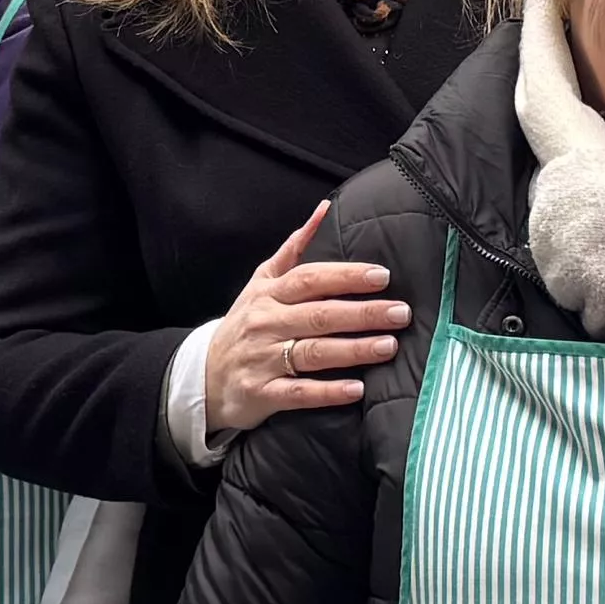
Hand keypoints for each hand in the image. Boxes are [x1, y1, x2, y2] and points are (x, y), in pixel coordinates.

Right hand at [201, 204, 409, 439]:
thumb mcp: (262, 282)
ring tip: (388, 346)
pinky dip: (328, 392)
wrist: (205, 377)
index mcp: (269, 294)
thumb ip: (294, 250)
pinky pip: (299, 393)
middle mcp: (266, 323)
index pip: (310, 279)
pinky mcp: (262, 393)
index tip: (382, 276)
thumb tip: (325, 210)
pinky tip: (357, 389)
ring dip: (353, 350)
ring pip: (313, 352)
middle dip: (362, 313)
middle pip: (319, 315)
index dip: (345, 276)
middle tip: (400, 313)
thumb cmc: (246, 325)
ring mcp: (263, 359)